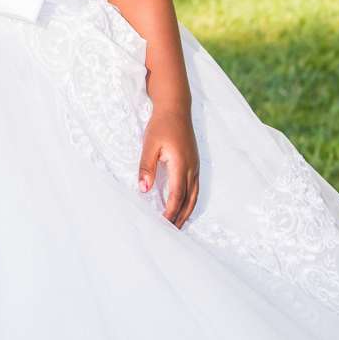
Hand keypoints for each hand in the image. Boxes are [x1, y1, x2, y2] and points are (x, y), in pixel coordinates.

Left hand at [139, 107, 199, 226]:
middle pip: (188, 200)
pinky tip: (183, 204)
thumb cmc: (161, 125)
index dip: (170, 212)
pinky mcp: (194, 163)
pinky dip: (190, 200)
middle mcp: (191, 168)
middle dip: (180, 217)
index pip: (177, 196)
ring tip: (178, 224)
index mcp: (181, 165)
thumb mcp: (149, 144)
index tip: (163, 224)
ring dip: (187, 211)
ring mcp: (195, 166)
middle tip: (171, 232)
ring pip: (194, 195)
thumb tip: (143, 189)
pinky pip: (194, 187)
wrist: (176, 108)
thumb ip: (146, 167)